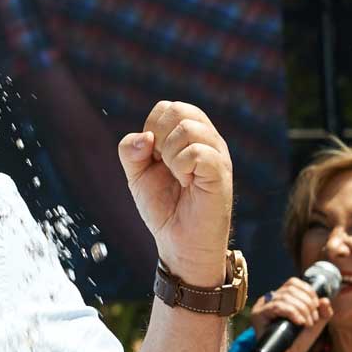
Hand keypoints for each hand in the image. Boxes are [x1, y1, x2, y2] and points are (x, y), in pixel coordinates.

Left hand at [118, 101, 232, 287]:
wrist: (179, 243)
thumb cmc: (163, 207)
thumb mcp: (137, 175)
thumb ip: (131, 151)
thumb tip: (144, 137)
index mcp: (189, 136)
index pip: (168, 107)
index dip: (151, 128)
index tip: (152, 156)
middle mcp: (207, 140)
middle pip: (178, 110)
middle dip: (158, 137)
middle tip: (162, 164)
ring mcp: (216, 155)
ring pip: (188, 128)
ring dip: (169, 154)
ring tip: (176, 176)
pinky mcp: (220, 173)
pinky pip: (198, 152)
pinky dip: (181, 166)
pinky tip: (185, 183)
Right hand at [249, 277, 332, 351]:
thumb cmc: (298, 343)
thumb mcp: (315, 325)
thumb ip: (323, 312)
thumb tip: (324, 299)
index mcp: (282, 298)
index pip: (293, 283)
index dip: (308, 291)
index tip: (316, 307)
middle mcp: (270, 299)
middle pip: (291, 288)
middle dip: (307, 303)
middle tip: (312, 320)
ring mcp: (262, 306)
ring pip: (285, 296)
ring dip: (302, 310)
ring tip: (307, 324)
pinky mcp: (258, 315)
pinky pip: (277, 306)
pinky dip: (292, 312)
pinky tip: (300, 322)